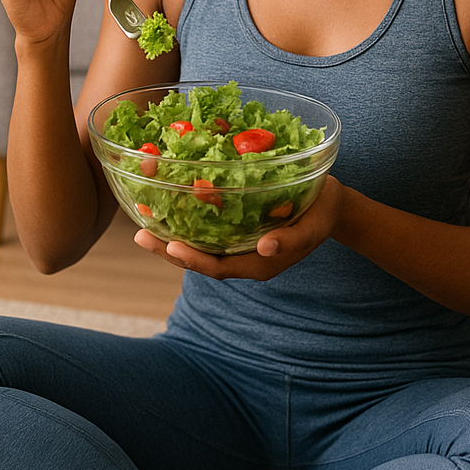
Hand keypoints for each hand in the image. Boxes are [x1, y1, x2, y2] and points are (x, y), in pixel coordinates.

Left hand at [134, 176, 343, 280]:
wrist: (330, 205)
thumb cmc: (322, 215)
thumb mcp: (313, 228)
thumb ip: (290, 240)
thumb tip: (264, 246)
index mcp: (258, 263)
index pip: (218, 267)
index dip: (193, 259)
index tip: (170, 246)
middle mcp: (242, 256)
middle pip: (199, 258)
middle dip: (168, 249)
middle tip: (139, 235)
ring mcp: (237, 242)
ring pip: (197, 243)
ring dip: (169, 234)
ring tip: (142, 221)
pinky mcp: (235, 226)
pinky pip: (205, 227)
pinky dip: (185, 217)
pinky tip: (166, 202)